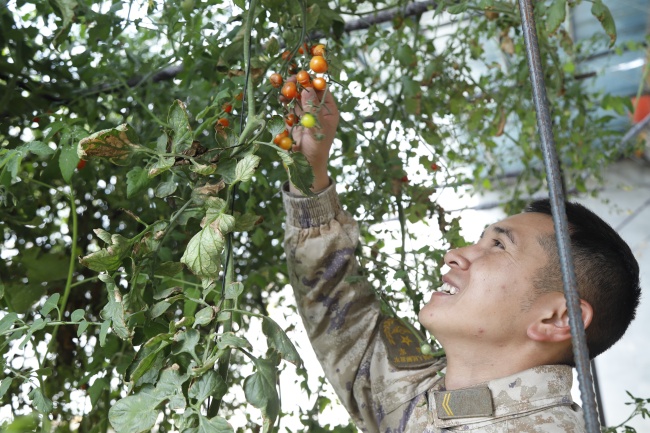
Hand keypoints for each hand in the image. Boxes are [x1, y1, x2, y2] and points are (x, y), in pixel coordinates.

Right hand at [287, 79, 338, 193]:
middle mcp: (317, 110)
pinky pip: (289, 107)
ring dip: (290, 92)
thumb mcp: (316, 127)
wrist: (306, 166)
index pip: (322, 90)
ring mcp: (305, 115)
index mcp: (329, 110)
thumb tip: (307, 88)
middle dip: (298, 85)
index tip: (302, 75)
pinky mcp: (294, 120)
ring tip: (284, 91)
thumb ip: (312, 108)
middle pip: (308, 91)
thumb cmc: (317, 148)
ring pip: (297, 98)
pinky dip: (285, 102)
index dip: (313, 81)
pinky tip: (281, 100)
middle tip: (289, 80)